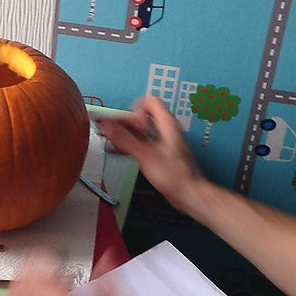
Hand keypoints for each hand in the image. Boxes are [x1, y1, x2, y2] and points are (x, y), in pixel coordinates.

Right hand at [97, 96, 203, 214]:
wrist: (188, 193)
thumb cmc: (175, 176)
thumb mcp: (145, 155)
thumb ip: (124, 138)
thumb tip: (107, 124)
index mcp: (166, 124)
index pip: (149, 101)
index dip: (135, 111)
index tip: (129, 127)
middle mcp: (165, 130)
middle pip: (141, 117)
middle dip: (124, 124)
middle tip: (111, 133)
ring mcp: (163, 142)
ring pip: (140, 131)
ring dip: (124, 135)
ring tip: (109, 140)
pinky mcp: (159, 154)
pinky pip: (141, 144)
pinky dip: (129, 145)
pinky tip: (117, 151)